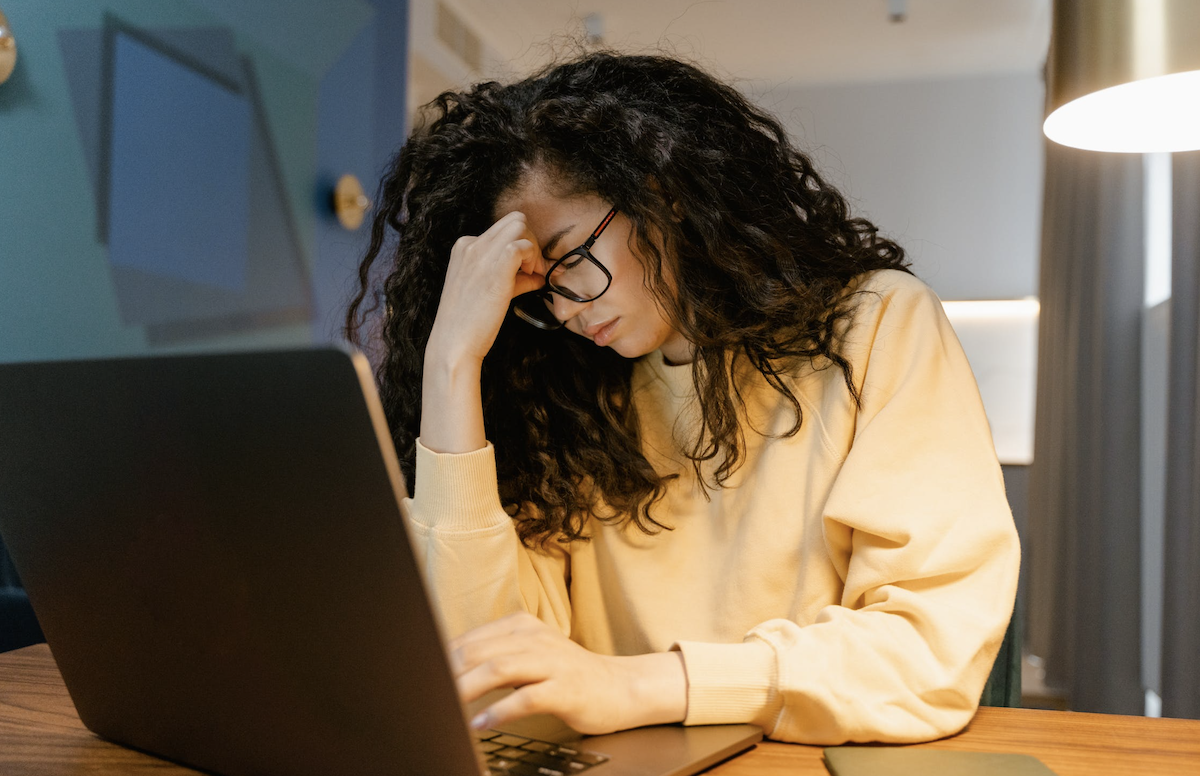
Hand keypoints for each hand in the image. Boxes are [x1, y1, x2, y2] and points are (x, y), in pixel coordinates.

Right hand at [427, 211, 548, 368]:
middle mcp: (471, 244)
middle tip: (532, 269)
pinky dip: (533, 259)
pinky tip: (531, 278)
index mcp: (464, 247)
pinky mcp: (496, 266)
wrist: (454, 343)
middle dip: (530, 240)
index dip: (520, 247)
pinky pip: (523, 245)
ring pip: (520, 225)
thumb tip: (537, 275)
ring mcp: (481, 252)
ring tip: (531, 274)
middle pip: (514, 220)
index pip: (502, 229)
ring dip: (533, 247)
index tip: (526, 271)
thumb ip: (512, 278)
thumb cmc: (469, 323)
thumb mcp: (487, 291)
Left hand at [449, 612, 688, 734]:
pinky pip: (526, 698)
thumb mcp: (530, 655)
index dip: (441, 658)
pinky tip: (482, 723)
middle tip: (425, 693)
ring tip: (446, 706)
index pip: (470, 639)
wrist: (620, 687)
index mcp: (521, 626)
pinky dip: (500, 711)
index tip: (420, 676)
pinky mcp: (565, 688)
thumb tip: (450, 668)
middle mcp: (535, 638)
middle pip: (479, 651)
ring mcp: (551, 662)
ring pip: (499, 669)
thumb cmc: (568, 675)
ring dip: (467, 689)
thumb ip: (495, 656)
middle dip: (447, 673)